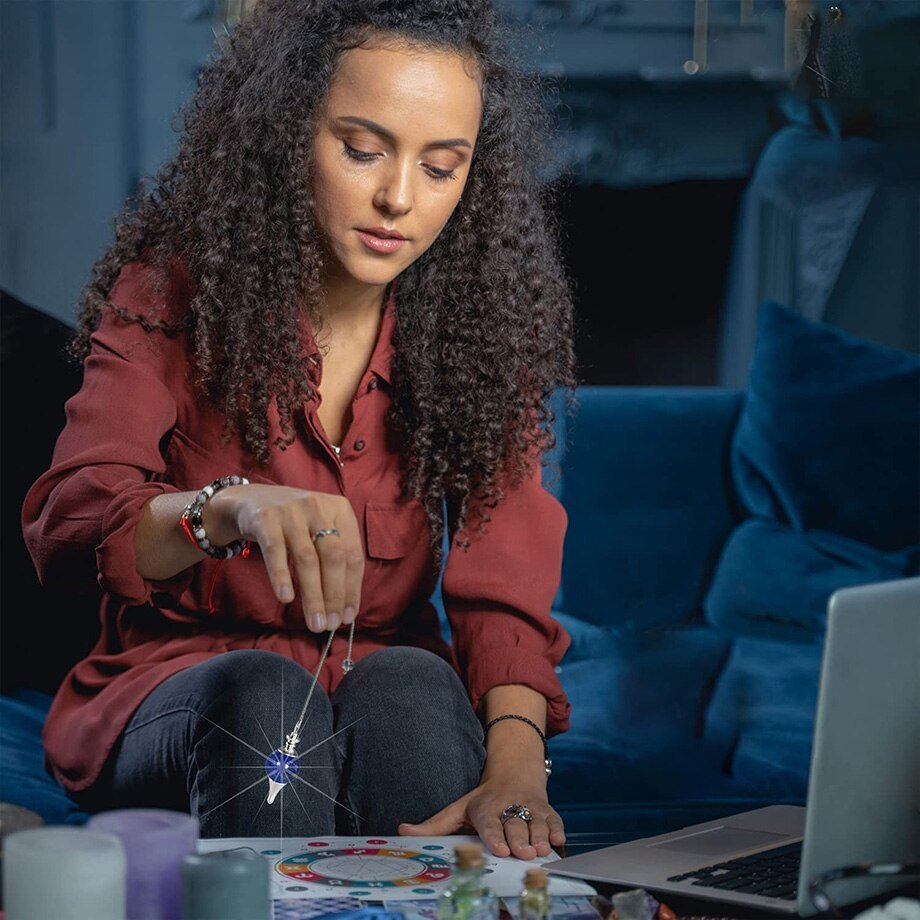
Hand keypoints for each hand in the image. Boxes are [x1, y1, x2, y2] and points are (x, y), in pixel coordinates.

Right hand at [206, 484, 363, 632]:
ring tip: (315, 622)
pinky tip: (287, 598)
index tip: (348, 617)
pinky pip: (276, 552)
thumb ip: (334, 559)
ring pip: (307, 559)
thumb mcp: (320, 529)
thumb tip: (344, 607)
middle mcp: (318, 507)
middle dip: (335, 596)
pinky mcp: (266, 519)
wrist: (250, 500)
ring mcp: (292, 511)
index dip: (353, 589)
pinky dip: (282, 577)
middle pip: (334, 557)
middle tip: (331, 625)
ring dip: (313, 595)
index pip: (353, 554)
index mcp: (340, 509)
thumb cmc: (294, 524)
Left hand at [397, 777, 565, 860]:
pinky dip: (558, 829)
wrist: (514, 773)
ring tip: (542, 850)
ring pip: (536, 822)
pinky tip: (559, 841)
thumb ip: (433, 824)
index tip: (500, 849)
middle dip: (520, 838)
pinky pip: (555, 819)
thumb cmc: (483, 800)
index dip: (495, 835)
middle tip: (524, 853)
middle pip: (515, 823)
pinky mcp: (547, 809)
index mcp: (485, 807)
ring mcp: (530, 807)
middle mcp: (508, 805)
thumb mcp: (457, 809)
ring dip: (540, 836)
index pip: (489, 822)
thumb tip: (402, 830)